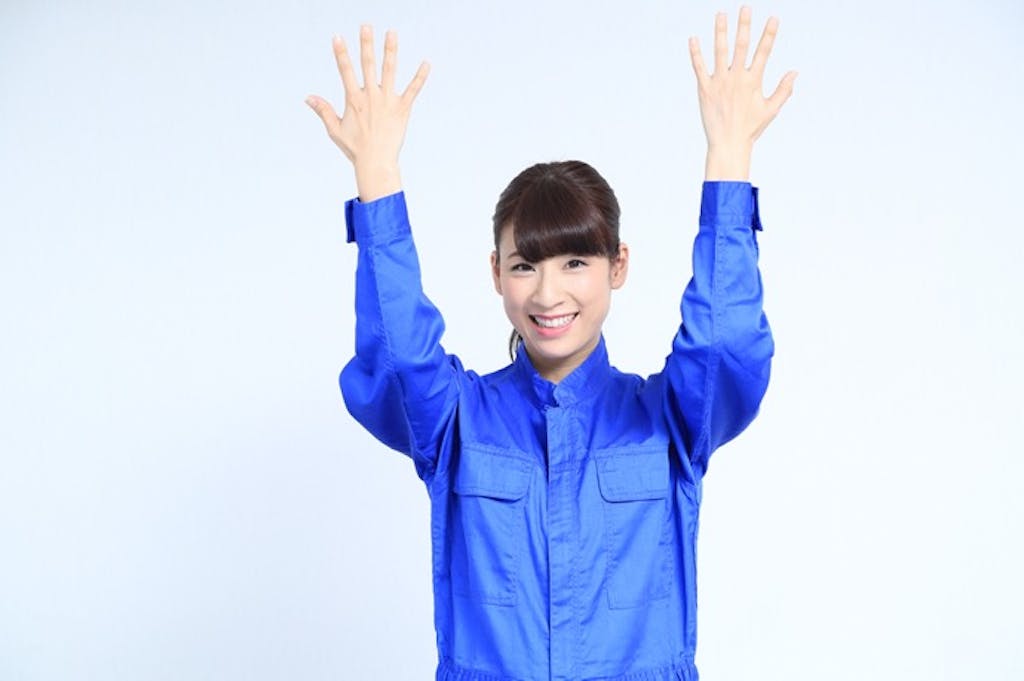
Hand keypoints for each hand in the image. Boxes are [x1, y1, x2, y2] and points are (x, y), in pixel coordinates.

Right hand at [306, 26, 429, 200]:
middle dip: (366, 44)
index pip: (345, 71)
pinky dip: (420, 77)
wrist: (376, 162)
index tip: (337, 37)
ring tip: (392, 32)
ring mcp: (388, 101)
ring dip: (390, 50)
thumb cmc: (355, 148)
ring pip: (390, 71)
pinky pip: (413, 90)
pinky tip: (426, 62)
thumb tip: (308, 97)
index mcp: (354, 100)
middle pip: (368, 65)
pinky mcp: (402, 109)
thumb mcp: (335, 129)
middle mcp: (371, 97)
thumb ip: (323, 110)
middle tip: (366, 25)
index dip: (341, 53)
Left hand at [689, 7, 796, 179]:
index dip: (769, 35)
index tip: (773, 18)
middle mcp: (736, 79)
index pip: (763, 52)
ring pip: (719, 52)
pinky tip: (693, 39)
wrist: (728, 144)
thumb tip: (795, 72)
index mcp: (753, 81)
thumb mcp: (771, 110)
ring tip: (721, 14)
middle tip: (745, 7)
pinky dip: (696, 53)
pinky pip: (699, 68)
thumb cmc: (750, 128)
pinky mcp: (705, 90)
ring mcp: (719, 83)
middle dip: (744, 25)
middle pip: (741, 46)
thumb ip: (783, 90)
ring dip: (720, 32)